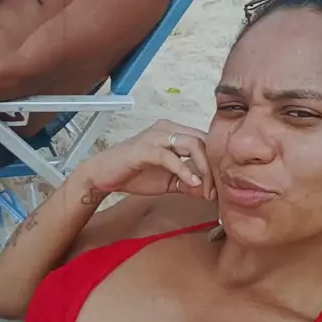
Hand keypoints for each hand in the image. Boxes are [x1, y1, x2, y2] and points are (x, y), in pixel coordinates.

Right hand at [80, 120, 215, 199]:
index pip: (206, 141)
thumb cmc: (134, 175)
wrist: (102, 176)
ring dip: (204, 168)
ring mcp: (156, 137)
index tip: (219, 187)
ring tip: (206, 189)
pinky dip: (185, 170)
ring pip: (193, 144)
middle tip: (215, 191)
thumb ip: (188, 183)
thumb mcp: (169, 182)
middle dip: (214, 167)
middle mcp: (167, 129)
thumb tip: (210, 192)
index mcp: (174, 133)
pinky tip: (192, 184)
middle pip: (204, 140)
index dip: (216, 163)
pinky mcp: (145, 148)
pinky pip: (171, 156)